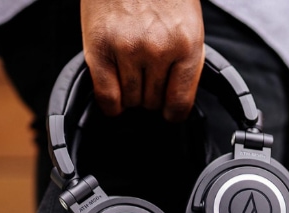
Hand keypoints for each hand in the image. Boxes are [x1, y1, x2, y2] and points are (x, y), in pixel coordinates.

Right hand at [80, 0, 204, 121]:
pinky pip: (106, 97)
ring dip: (130, 96)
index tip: (168, 112)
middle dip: (150, 96)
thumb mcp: (188, 23)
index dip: (173, 112)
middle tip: (146, 78)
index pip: (180, 102)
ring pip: (130, 101)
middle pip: (153, 102)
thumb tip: (176, 100)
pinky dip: (111, 105)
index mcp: (187, 44)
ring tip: (130, 75)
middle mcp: (159, 49)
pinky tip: (114, 98)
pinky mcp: (100, 48)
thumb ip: (186, 60)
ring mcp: (128, 49)